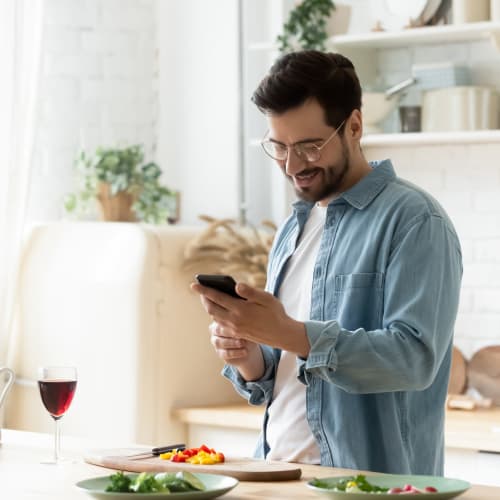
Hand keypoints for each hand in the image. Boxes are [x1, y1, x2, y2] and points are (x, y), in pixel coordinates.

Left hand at [191, 281, 309, 357]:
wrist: (281, 334)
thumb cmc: (275, 313)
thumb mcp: (267, 298)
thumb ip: (250, 292)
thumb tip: (236, 286)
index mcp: (240, 309)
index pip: (217, 297)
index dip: (204, 290)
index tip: (194, 284)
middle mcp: (234, 320)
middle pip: (211, 308)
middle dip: (203, 298)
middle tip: (199, 289)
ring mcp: (234, 328)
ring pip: (214, 317)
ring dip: (209, 307)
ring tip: (207, 297)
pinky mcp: (236, 333)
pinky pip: (220, 324)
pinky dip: (216, 315)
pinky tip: (218, 309)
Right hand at [209, 322, 263, 380]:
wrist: (248, 349)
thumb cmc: (247, 333)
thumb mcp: (247, 327)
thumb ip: (243, 323)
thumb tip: (244, 320)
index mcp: (220, 320)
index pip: (220, 319)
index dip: (229, 321)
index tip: (240, 323)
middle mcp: (215, 331)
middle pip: (218, 330)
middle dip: (229, 332)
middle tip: (241, 333)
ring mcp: (216, 342)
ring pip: (219, 342)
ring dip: (232, 343)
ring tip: (243, 343)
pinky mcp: (220, 353)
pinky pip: (224, 353)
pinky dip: (235, 353)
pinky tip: (245, 351)